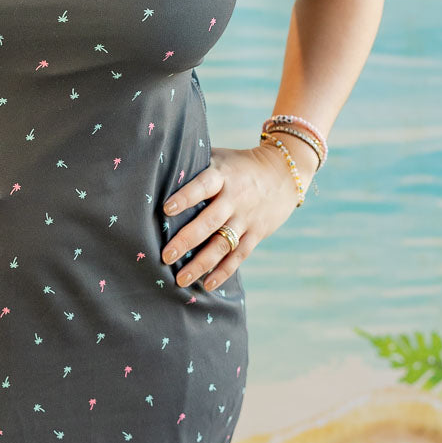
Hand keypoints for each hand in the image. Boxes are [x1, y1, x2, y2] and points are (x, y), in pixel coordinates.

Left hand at [160, 141, 316, 292]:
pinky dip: (224, 271)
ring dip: (201, 263)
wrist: (284, 173)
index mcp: (222, 175)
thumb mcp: (220, 158)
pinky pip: (239, 255)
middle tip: (165, 256)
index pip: (203, 186)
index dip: (186, 196)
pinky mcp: (256, 233)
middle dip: (186, 240)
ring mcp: (247, 218)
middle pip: (209, 221)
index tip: (166, 209)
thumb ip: (195, 165)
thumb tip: (158, 171)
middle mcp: (235, 198)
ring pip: (223, 244)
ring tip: (181, 279)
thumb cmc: (239, 165)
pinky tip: (207, 284)